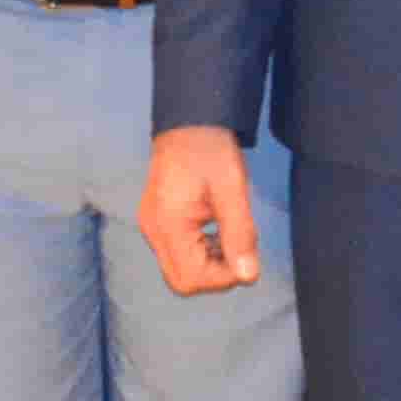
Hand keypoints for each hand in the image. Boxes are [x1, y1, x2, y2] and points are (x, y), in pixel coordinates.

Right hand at [140, 126, 261, 294]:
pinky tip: (216, 229)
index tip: (244, 255)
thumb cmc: (211, 150)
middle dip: (215, 274)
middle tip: (237, 247)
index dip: (223, 277)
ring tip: (228, 234)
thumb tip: (249, 276)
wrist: (190, 119)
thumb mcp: (232, 190)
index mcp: (168, 224)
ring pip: (180, 270)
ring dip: (209, 264)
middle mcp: (153, 230)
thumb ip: (240, 235)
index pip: (191, 279)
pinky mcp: (157, 220)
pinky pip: (177, 252)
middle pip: (182, 280)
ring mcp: (152, 226)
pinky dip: (200, 252)